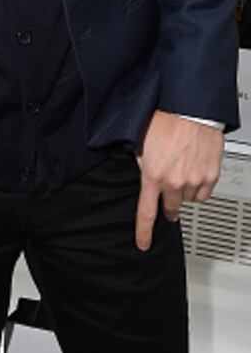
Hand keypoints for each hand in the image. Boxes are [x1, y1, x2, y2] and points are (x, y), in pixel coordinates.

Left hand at [134, 110, 222, 250]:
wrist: (190, 108)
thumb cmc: (165, 120)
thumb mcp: (142, 144)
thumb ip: (143, 165)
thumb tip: (144, 174)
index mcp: (153, 175)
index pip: (146, 213)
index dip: (144, 232)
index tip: (143, 243)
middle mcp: (174, 182)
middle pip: (169, 208)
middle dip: (166, 206)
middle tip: (167, 198)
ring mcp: (194, 181)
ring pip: (188, 200)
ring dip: (183, 193)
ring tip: (181, 174)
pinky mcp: (210, 176)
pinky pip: (204, 194)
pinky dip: (199, 189)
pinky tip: (194, 176)